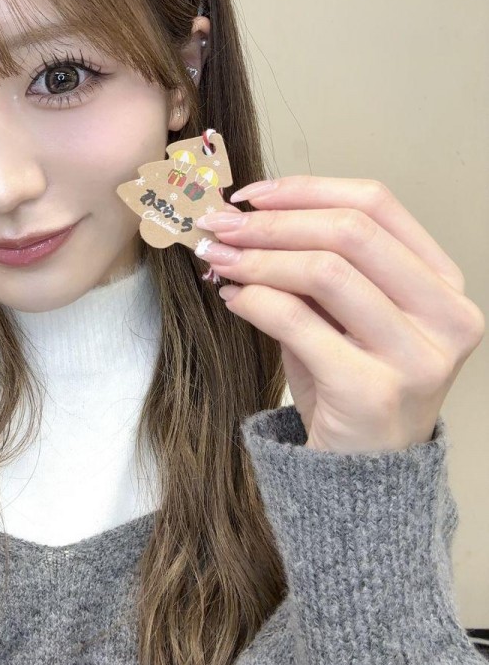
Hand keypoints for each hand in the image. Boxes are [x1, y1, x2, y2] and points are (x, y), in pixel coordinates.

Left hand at [194, 176, 485, 452]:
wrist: (364, 475)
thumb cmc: (352, 380)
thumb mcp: (343, 313)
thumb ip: (313, 261)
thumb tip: (243, 214)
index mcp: (443, 281)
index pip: (377, 203)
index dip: (306, 189)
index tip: (251, 194)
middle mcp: (445, 315)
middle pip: (351, 231)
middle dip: (273, 222)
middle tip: (221, 225)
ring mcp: (416, 356)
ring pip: (325, 271)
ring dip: (258, 257)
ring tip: (219, 258)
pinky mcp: (374, 391)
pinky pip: (298, 323)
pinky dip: (255, 301)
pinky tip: (233, 299)